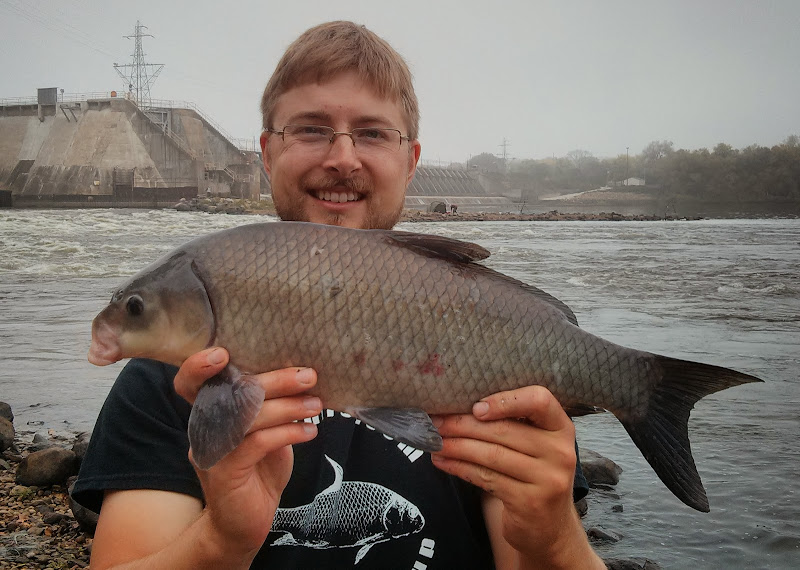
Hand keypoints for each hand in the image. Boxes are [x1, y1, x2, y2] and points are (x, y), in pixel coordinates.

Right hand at [174, 348, 321, 560]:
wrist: (245, 524)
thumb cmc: (259, 469)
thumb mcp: (266, 431)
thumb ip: (270, 406)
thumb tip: (303, 375)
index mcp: (209, 411)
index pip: (191, 381)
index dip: (199, 365)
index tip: (224, 352)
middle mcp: (203, 427)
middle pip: (232, 392)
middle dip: (275, 380)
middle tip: (308, 375)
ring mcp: (211, 450)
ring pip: (247, 416)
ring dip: (288, 407)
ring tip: (317, 405)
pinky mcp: (225, 472)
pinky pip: (257, 443)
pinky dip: (287, 433)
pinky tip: (309, 432)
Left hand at [431, 386, 600, 568]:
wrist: (548, 526)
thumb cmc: (533, 474)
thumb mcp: (535, 445)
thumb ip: (511, 424)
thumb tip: (456, 408)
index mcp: (561, 428)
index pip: (539, 401)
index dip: (505, 400)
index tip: (476, 407)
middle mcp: (560, 452)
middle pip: (504, 430)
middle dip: (463, 424)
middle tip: (436, 422)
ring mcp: (548, 479)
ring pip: (491, 454)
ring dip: (456, 446)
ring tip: (434, 441)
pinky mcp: (529, 502)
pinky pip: (486, 478)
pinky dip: (459, 467)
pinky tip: (443, 461)